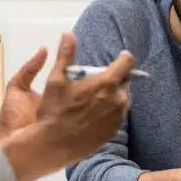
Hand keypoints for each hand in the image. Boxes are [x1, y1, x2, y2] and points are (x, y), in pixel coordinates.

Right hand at [0, 33, 135, 180]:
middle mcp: (118, 99)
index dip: (124, 58)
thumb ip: (65, 56)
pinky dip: (110, 110)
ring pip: (123, 99)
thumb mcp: (55, 80)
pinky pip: (117, 115)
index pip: (127, 63)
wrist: (53, 145)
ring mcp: (118, 117)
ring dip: (114, 95)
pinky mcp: (114, 131)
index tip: (120, 57)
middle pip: (125, 82)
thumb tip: (68, 34)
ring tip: (95, 98)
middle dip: (115, 78)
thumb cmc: (54, 111)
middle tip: (98, 82)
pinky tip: (94, 114)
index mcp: (107, 84)